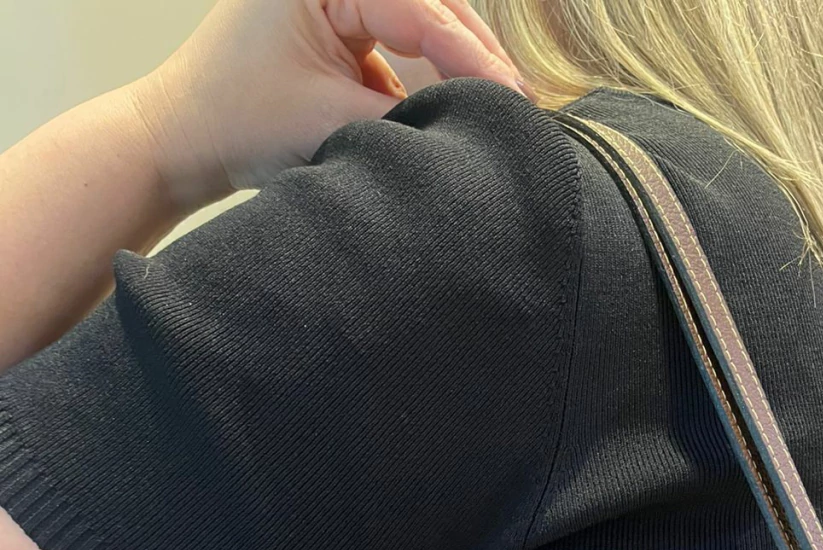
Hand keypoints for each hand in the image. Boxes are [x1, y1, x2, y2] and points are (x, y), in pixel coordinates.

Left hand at [132, 0, 523, 205]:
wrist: (180, 142)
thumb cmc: (232, 121)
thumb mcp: (326, 120)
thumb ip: (399, 119)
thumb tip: (460, 126)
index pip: (416, 12)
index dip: (469, 55)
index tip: (511, 93)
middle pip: (426, 8)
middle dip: (473, 53)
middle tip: (522, 98)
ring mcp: (334, 4)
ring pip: (417, 29)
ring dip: (454, 67)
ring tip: (499, 104)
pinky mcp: (336, 35)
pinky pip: (396, 54)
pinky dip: (424, 85)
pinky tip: (454, 111)